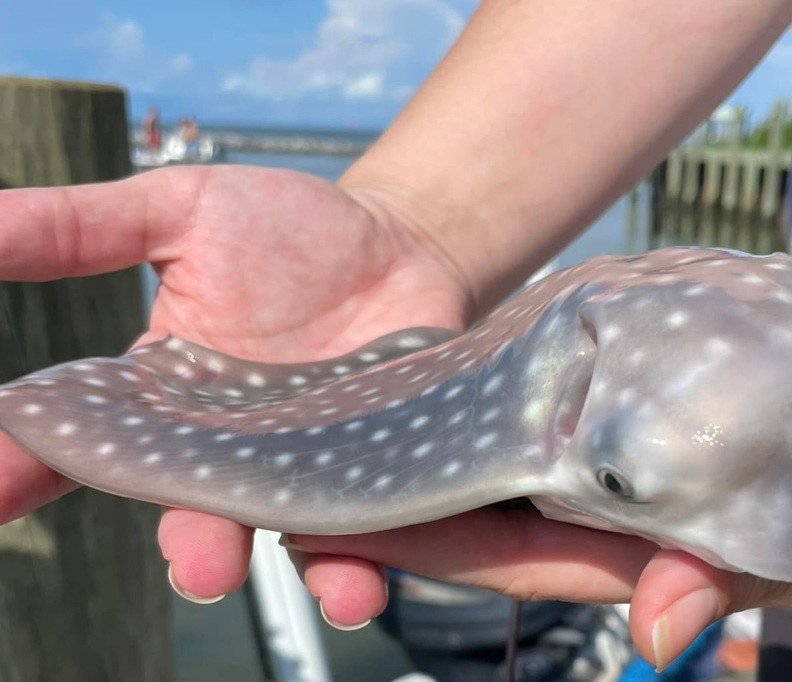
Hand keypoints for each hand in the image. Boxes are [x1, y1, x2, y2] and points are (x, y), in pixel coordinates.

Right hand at [0, 164, 472, 613]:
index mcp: (162, 391)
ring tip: (289, 586)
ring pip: (281, 534)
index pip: (81, 440)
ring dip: (291, 569)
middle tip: (197, 567)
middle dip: (190, 543)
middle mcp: (225, 446)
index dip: (24, 467)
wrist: (401, 241)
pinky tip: (357, 584)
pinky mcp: (373, 471)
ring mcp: (302, 464)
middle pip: (192, 508)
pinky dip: (358, 562)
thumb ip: (81, 228)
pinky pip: (364, 530)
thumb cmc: (287, 228)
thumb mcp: (180, 209)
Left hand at [287, 389, 791, 667]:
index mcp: (665, 550)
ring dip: (451, 440)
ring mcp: (654, 458)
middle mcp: (643, 508)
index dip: (433, 541)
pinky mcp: (675, 407)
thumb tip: (660, 633)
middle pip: (503, 504)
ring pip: (533, 453)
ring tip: (352, 416)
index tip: (342, 524)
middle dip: (409, 498)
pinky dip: (526, 386)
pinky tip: (466, 362)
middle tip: (301, 472)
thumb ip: (747, 574)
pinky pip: (584, 400)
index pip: (526, 550)